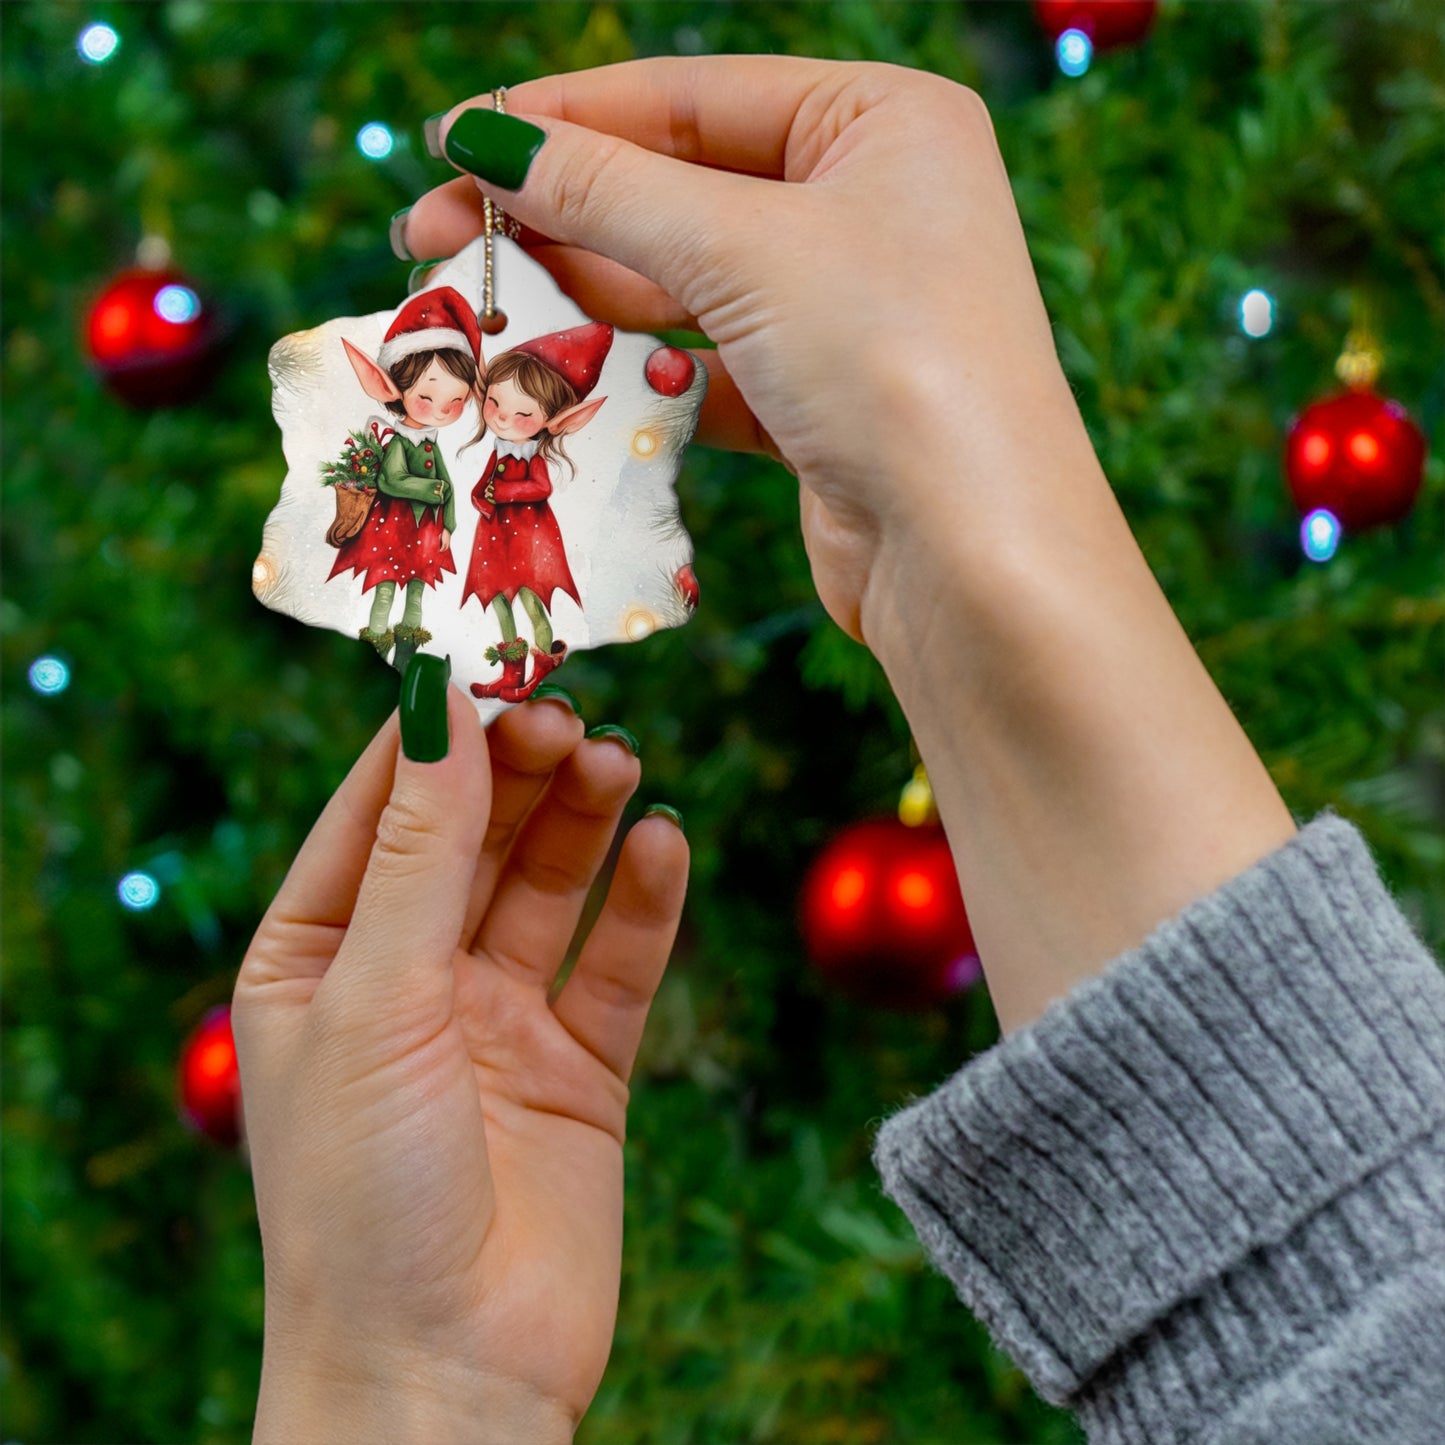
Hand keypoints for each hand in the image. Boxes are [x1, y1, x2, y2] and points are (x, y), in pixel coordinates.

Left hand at [233, 693, 686, 1440]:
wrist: (445, 1378)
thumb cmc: (362, 1198)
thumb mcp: (373, 1000)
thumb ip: (417, 852)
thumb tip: (440, 708)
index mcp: (317, 958)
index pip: (377, 810)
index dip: (433, 735)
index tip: (490, 658)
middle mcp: (407, 979)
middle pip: (473, 836)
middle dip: (519, 770)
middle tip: (571, 713)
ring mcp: (497, 1022)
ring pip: (549, 885)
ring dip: (584, 819)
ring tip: (621, 762)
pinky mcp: (580, 1068)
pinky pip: (617, 963)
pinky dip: (644, 901)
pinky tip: (665, 843)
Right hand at [405, 57, 1088, 641]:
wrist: (973, 559)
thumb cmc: (891, 364)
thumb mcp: (743, 249)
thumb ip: (608, 190)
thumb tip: (486, 139)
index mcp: (882, 121)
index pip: (691, 97)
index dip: (563, 117)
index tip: (451, 141)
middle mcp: (871, 203)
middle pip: (678, 188)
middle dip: (555, 214)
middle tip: (431, 235)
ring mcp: (846, 307)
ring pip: (685, 282)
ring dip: (580, 295)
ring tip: (472, 306)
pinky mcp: (819, 400)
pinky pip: (706, 362)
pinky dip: (636, 369)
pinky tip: (556, 375)